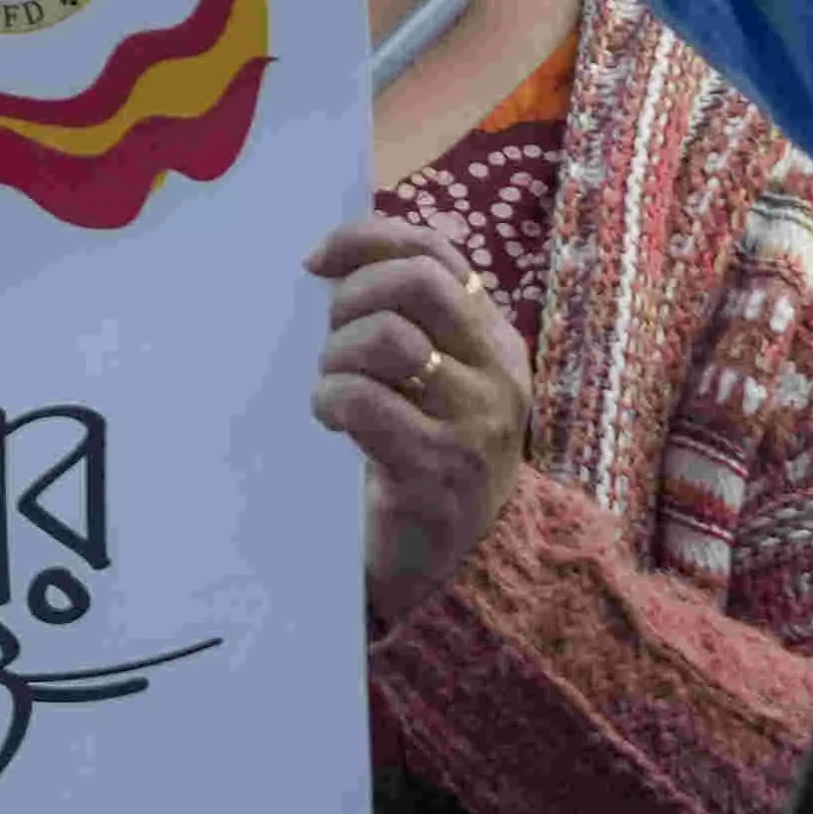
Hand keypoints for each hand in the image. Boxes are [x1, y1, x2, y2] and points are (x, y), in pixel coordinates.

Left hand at [306, 218, 532, 625]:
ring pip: (387, 337)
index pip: (436, 252)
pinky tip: (330, 422)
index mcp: (496, 341)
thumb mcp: (433, 386)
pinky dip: (330, 400)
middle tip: (327, 338)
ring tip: (330, 388)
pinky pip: (364, 402)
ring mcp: (474, 424)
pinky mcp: (437, 471)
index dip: (368, 240)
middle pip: (416, 282)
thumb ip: (406, 325)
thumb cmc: (424, 465)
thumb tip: (329, 264)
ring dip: (337, 355)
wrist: (451, 573)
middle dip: (352, 295)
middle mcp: (497, 374)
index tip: (315, 261)